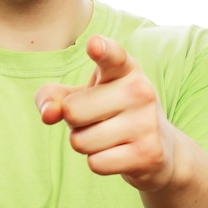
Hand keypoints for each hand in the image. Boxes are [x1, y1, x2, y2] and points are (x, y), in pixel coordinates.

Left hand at [35, 35, 177, 191]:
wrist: (159, 149)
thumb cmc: (109, 112)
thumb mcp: (80, 96)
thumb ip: (52, 97)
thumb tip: (48, 114)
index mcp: (123, 68)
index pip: (112, 55)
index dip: (102, 50)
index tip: (94, 44)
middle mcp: (139, 90)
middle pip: (72, 111)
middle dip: (73, 122)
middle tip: (96, 119)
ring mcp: (147, 122)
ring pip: (80, 141)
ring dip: (85, 143)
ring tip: (108, 136)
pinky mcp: (149, 153)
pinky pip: (96, 163)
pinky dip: (98, 162)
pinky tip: (119, 154)